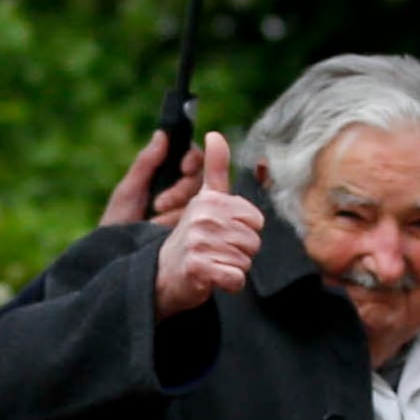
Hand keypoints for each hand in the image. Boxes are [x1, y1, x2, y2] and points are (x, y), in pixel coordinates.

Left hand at [100, 127, 203, 227]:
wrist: (116, 260)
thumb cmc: (118, 223)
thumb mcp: (128, 191)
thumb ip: (146, 163)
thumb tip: (161, 134)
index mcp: (167, 175)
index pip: (192, 158)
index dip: (193, 160)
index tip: (183, 168)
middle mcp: (183, 192)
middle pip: (200, 179)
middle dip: (182, 190)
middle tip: (160, 204)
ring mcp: (189, 213)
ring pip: (202, 202)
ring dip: (179, 211)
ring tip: (155, 222)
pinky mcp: (193, 232)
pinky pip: (200, 224)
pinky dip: (182, 227)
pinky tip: (164, 232)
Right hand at [151, 136, 262, 316]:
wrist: (163, 275)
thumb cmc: (191, 238)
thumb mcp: (202, 200)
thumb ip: (214, 168)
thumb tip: (215, 134)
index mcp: (208, 200)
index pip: (256, 220)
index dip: (244, 232)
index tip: (222, 234)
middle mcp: (202, 217)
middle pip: (253, 242)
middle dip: (240, 253)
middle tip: (216, 253)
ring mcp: (198, 243)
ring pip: (245, 261)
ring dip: (233, 269)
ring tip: (212, 264)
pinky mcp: (198, 268)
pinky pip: (236, 279)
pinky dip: (230, 285)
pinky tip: (213, 280)